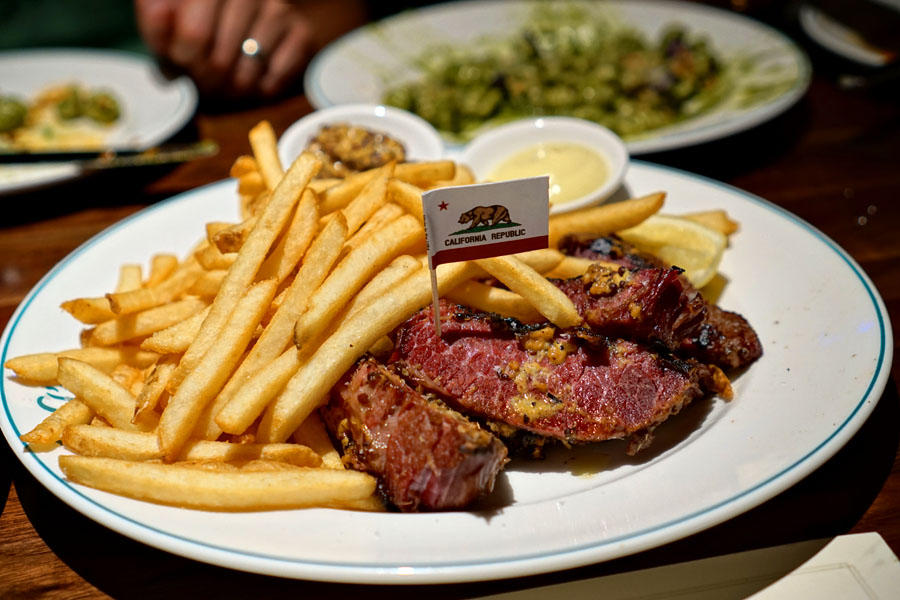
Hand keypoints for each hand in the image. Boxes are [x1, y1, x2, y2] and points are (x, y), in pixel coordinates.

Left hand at [134, 0, 366, 97]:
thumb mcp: (169, 25)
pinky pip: (277, 77)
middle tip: (207, 83)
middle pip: (221, 60)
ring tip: (229, 82)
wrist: (258, 21)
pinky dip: (263, 88)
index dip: (184, 61)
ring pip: (249, 73)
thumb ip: (156, 22)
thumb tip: (158, 10)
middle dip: (210, 82)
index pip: (194, 34)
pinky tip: (256, 76)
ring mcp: (278, 9)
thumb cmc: (204, 28)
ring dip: (236, 88)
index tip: (183, 65)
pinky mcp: (302, 32)